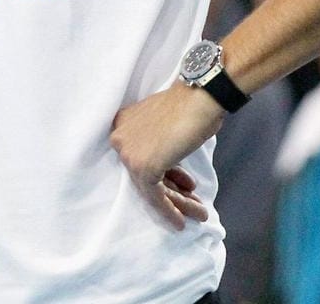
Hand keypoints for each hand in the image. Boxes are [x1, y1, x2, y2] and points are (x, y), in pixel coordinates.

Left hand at [109, 84, 220, 229]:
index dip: (166, 174)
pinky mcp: (142, 168)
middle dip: (173, 190)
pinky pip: (154, 196)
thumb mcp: (165, 125)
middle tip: (193, 201)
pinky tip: (181, 221)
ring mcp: (129, 154)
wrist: (200, 98)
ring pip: (152, 188)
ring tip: (199, 213)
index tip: (184, 186)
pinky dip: (169, 210)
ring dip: (179, 203)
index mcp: (122, 124)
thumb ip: (157, 141)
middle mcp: (119, 138)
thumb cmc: (190, 107)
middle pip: (146, 174)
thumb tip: (166, 161)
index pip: (143, 157)